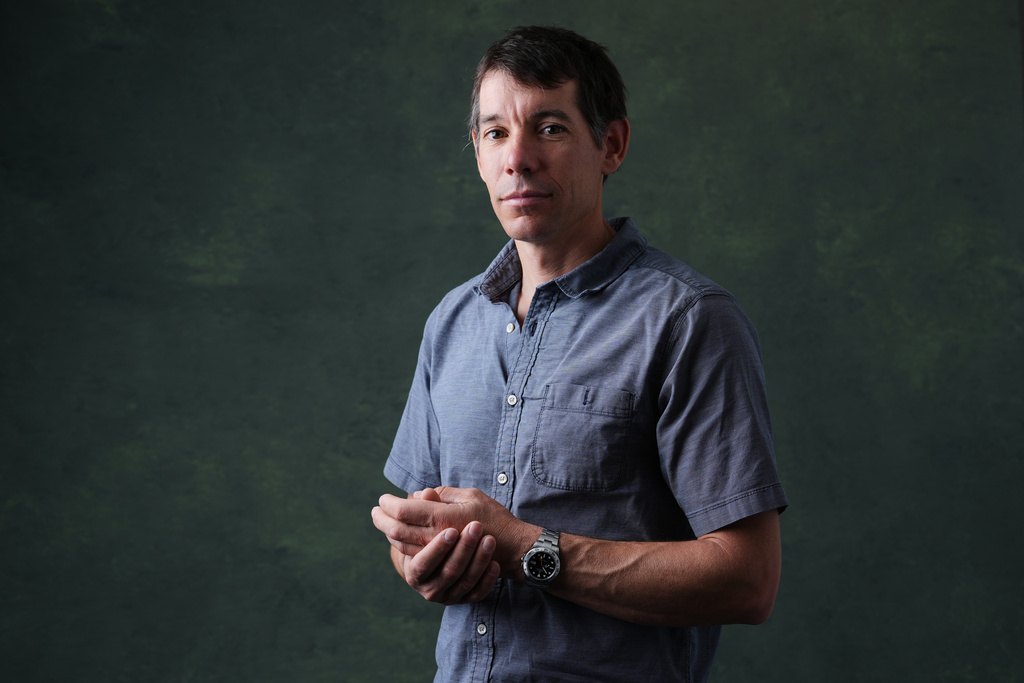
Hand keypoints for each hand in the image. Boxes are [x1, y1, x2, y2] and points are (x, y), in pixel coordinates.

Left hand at [374, 487, 535, 574]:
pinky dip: (401, 545)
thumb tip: (419, 494)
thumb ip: (443, 494)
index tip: (383, 498)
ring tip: (382, 522)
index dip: (389, 504)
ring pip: (402, 546)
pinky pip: (413, 557)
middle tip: (375, 511)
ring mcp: (437, 556)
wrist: (512, 550)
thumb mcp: (471, 496)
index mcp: (443, 517)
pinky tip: (398, 538)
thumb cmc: (494, 518)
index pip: (404, 510)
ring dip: (389, 533)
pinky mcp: (440, 567)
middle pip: (397, 530)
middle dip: (382, 519)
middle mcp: (436, 538)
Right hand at [389, 519, 500, 604]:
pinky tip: (495, 563)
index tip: (452, 529)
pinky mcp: (464, 599)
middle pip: (446, 571)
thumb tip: (424, 493)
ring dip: (478, 559)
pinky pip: (478, 592)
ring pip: (464, 581)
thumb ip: (429, 508)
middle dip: (463, 549)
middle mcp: (428, 587)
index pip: (422, 561)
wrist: (454, 555)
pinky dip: (487, 579)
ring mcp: (447, 595)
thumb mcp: (434, 518)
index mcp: (414, 568)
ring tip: (490, 540)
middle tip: (476, 527)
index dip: (437, 547)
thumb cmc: (440, 531)